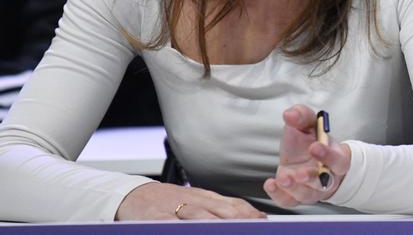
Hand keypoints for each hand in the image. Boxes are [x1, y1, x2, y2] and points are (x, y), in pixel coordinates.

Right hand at [115, 182, 264, 219]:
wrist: (135, 195)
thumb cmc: (169, 200)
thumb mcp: (197, 200)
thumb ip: (219, 208)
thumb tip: (249, 216)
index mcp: (206, 197)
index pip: (233, 204)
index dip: (249, 213)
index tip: (262, 221)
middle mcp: (195, 201)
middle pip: (221, 210)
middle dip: (238, 220)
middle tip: (251, 228)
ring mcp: (176, 209)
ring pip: (200, 216)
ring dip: (215, 224)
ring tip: (230, 230)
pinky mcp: (158, 218)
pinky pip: (172, 224)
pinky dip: (182, 227)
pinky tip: (189, 231)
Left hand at [263, 104, 351, 207]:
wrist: (306, 159)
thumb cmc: (310, 142)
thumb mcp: (308, 124)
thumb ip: (302, 116)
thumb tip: (291, 114)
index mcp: (336, 158)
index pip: (338, 160)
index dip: (328, 155)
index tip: (315, 146)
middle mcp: (326, 177)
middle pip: (323, 183)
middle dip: (310, 178)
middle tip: (299, 172)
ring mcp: (311, 189)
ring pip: (306, 194)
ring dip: (294, 188)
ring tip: (283, 178)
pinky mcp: (295, 196)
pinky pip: (289, 201)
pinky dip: (278, 195)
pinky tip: (271, 184)